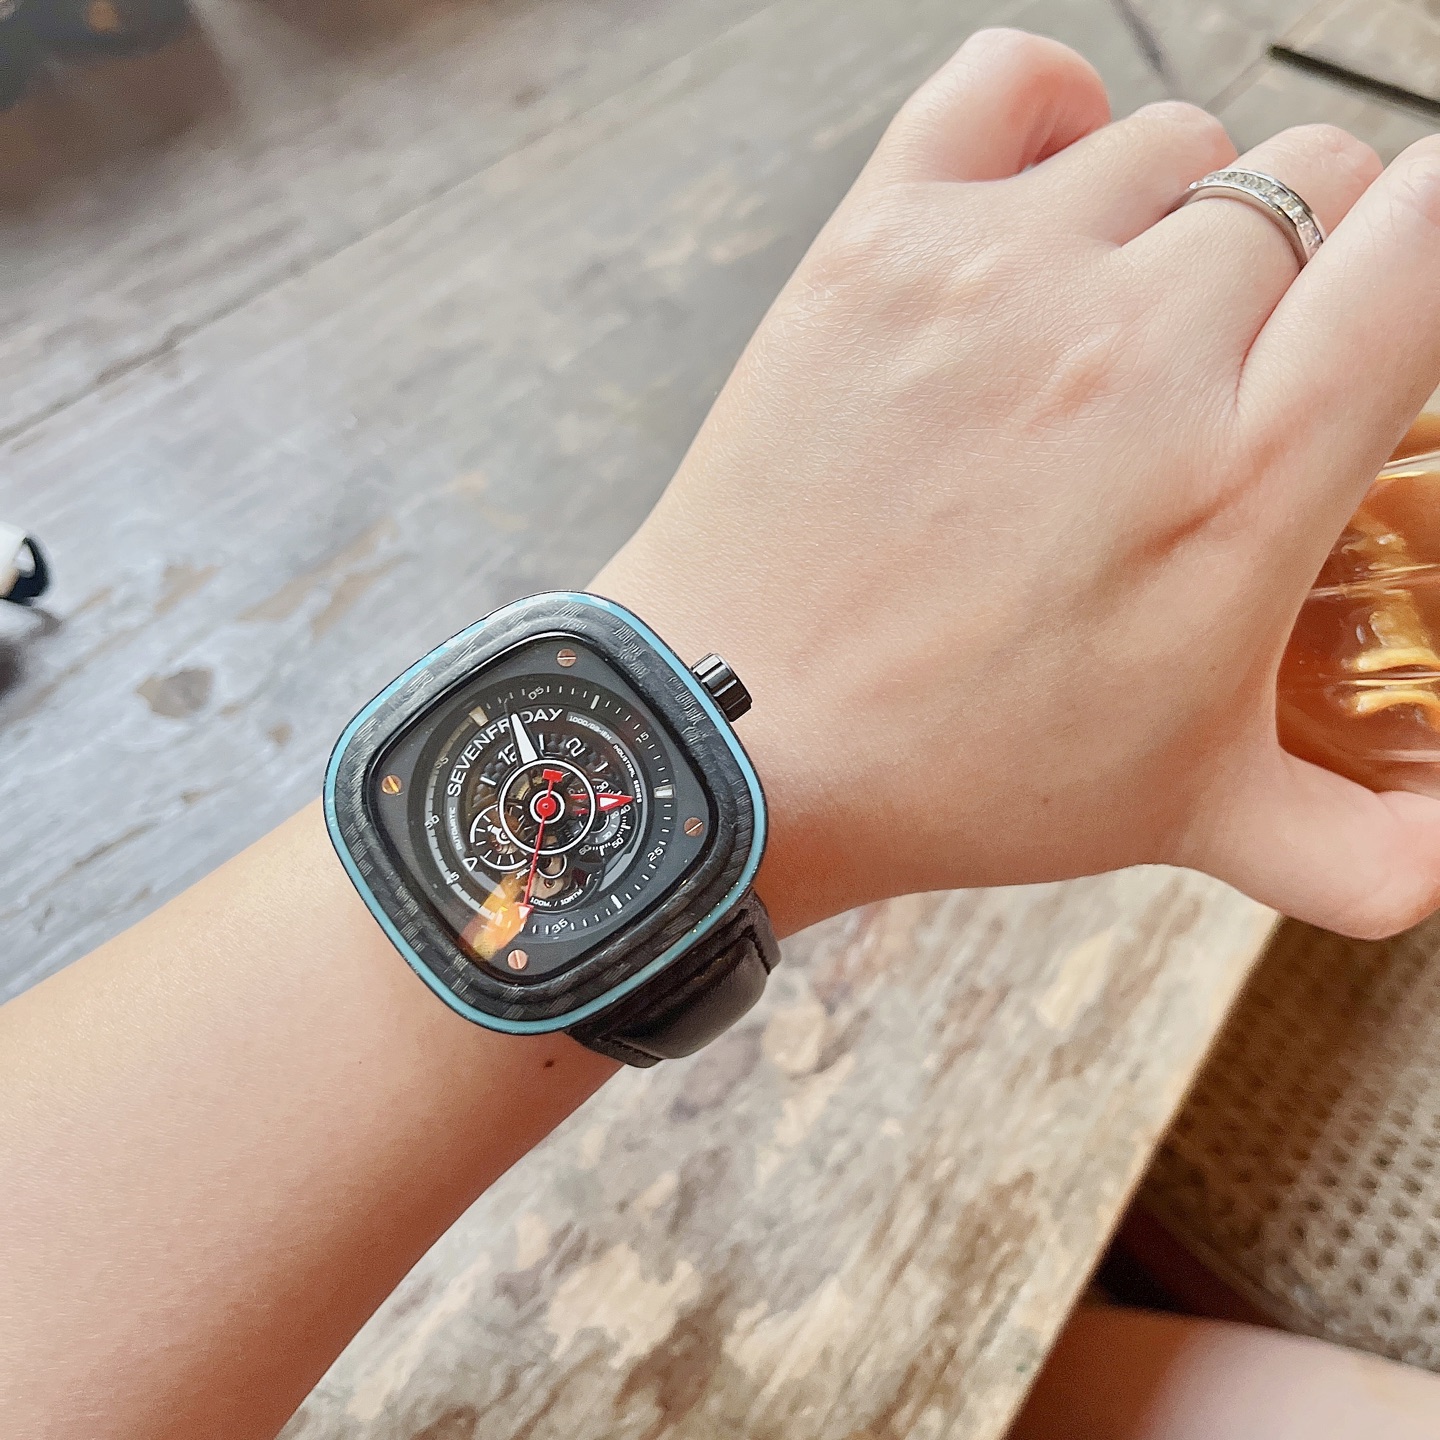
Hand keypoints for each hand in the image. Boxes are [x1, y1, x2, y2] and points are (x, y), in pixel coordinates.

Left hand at [596, 28, 1439, 939]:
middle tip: (1232, 363)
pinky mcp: (879, 244)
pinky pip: (1011, 83)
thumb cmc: (958, 772)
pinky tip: (1046, 201)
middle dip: (1306, 259)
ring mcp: (999, 277)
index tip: (1396, 302)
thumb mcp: (1190, 818)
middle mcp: (1136, 344)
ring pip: (1172, 141)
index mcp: (1243, 473)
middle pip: (1311, 179)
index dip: (1435, 245)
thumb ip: (1360, 847)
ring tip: (1119, 320)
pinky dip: (1052, 115)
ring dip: (1174, 215)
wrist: (746, 733)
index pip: (1431, 238)